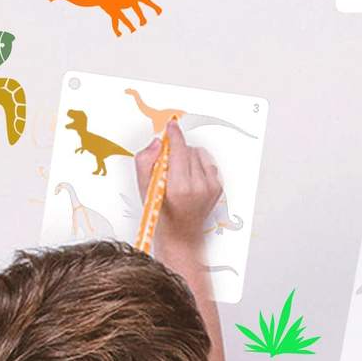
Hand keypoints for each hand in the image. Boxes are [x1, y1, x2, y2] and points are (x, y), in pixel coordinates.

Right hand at [135, 121, 220, 247]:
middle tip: (167, 164)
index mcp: (180, 188)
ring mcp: (211, 188)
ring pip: (199, 154)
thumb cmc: (161, 214)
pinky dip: (198, 165)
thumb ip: (145, 161)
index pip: (178, 150)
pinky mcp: (218, 188)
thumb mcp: (144, 189)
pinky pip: (208, 164)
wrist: (180, 234)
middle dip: (176, 151)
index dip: (174, 135)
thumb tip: (158, 143)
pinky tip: (189, 177)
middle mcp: (199, 187)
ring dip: (188, 157)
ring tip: (178, 173)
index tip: (171, 126)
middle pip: (188, 150)